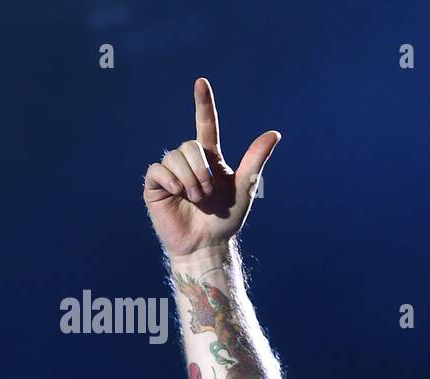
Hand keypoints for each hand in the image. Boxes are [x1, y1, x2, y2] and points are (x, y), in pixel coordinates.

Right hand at [143, 78, 279, 257]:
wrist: (208, 245)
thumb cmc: (226, 219)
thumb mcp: (244, 187)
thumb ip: (256, 159)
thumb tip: (274, 133)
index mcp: (210, 159)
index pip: (205, 125)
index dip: (203, 105)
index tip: (201, 82)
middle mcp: (189, 162)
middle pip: (189, 145)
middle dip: (202, 170)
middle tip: (207, 193)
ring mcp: (171, 173)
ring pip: (174, 156)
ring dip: (190, 179)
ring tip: (196, 199)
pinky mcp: (155, 185)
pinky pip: (158, 170)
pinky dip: (172, 181)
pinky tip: (179, 194)